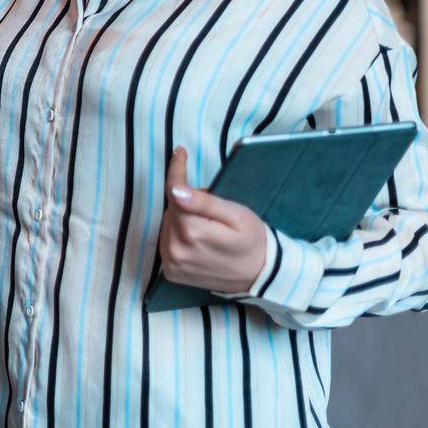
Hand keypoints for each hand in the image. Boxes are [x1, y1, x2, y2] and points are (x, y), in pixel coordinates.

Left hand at [159, 146, 268, 293]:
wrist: (259, 275)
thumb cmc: (252, 240)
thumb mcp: (236, 215)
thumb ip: (205, 202)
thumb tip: (176, 190)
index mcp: (192, 232)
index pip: (174, 192)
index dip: (177, 170)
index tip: (181, 152)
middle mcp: (176, 249)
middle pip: (172, 209)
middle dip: (187, 201)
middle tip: (212, 209)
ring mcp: (172, 263)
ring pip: (168, 224)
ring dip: (182, 218)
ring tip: (207, 226)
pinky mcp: (171, 272)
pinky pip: (167, 242)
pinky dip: (178, 235)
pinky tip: (197, 239)